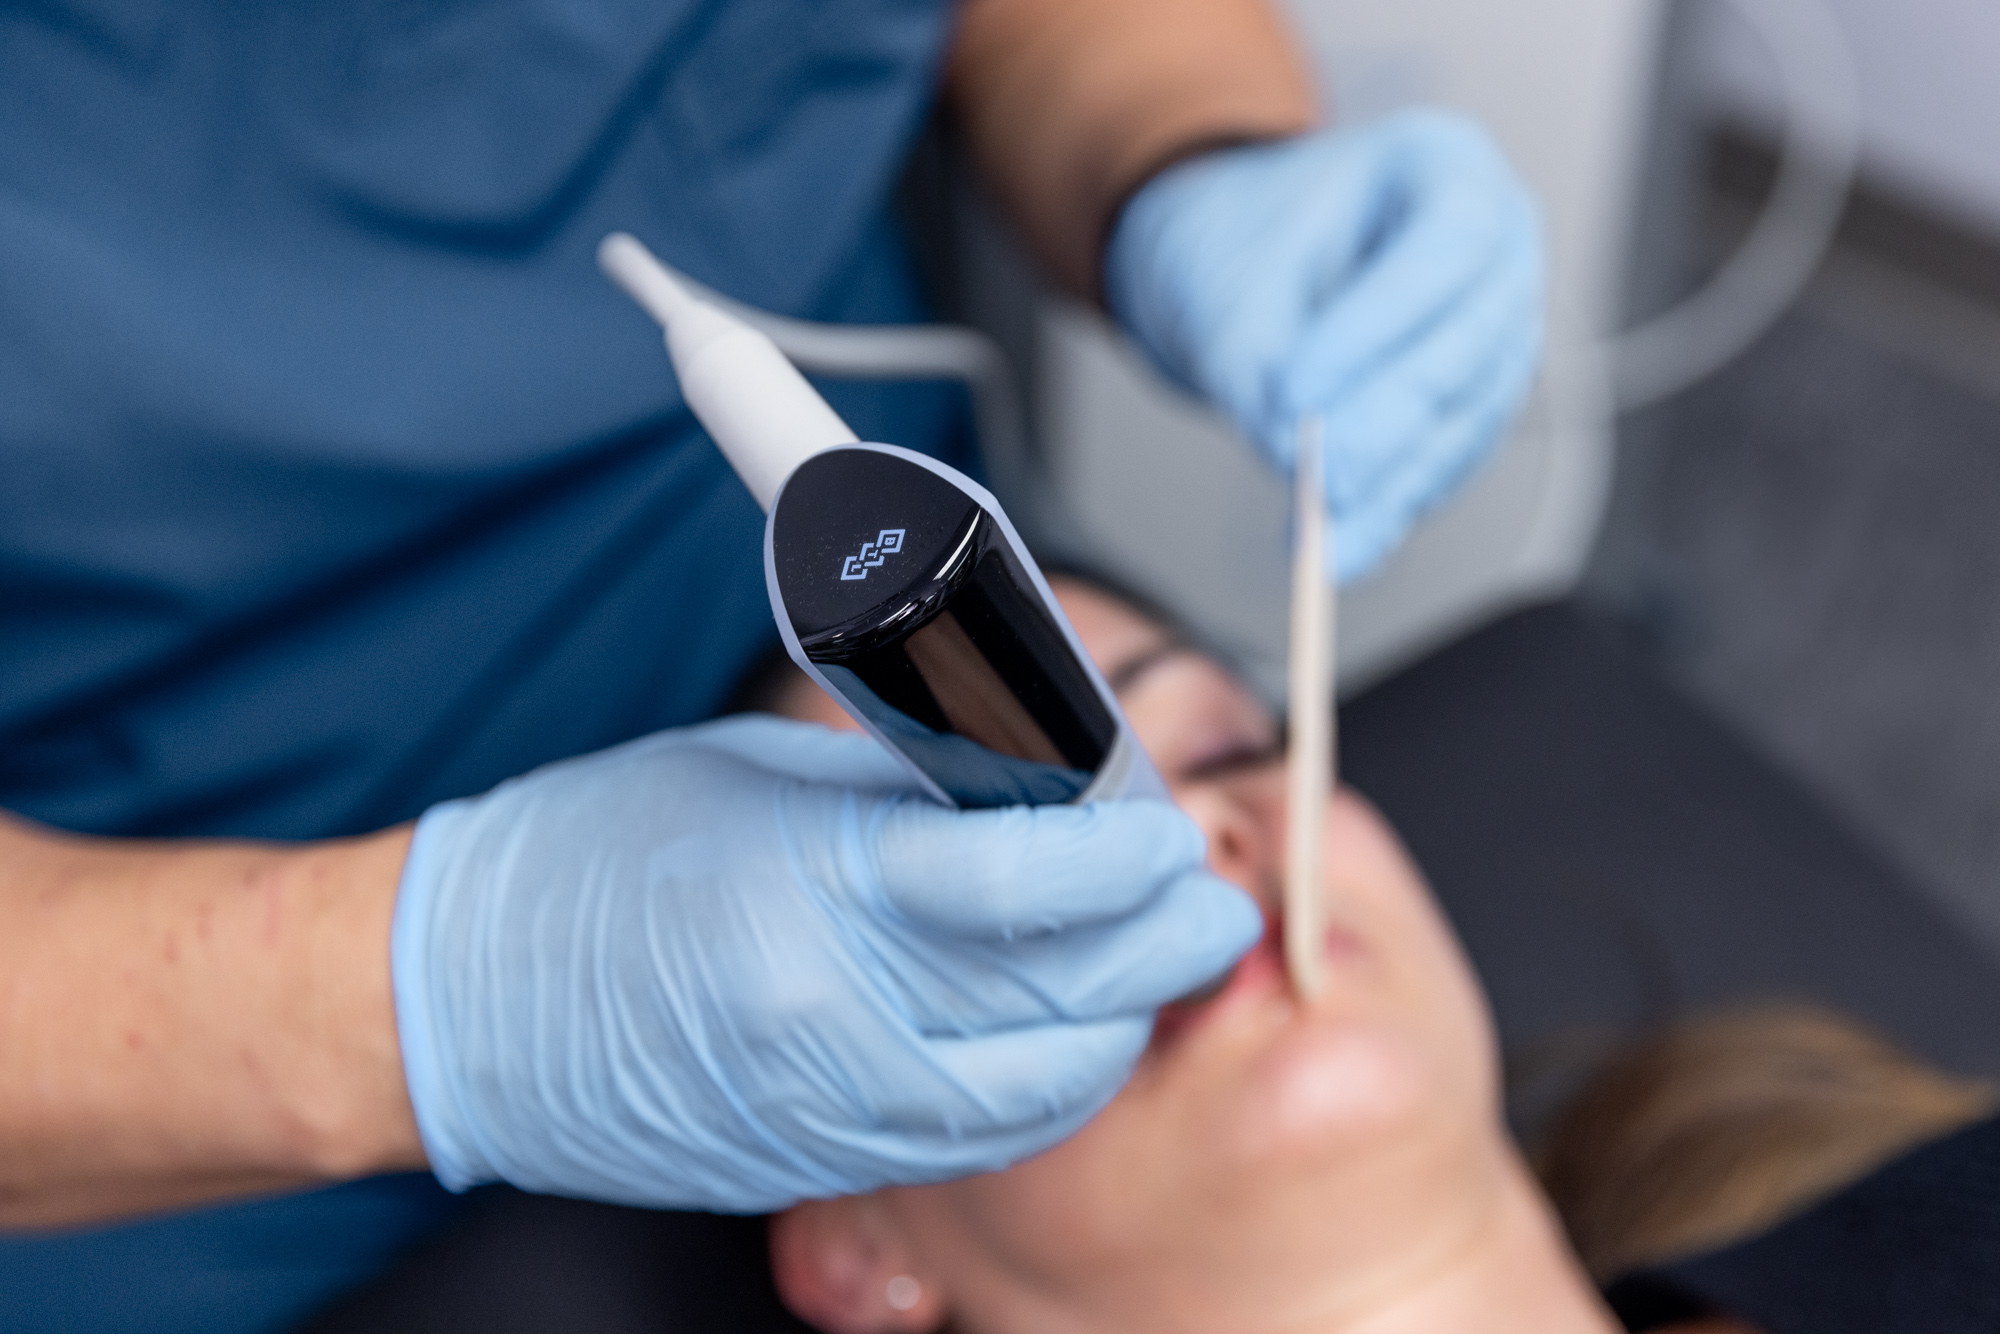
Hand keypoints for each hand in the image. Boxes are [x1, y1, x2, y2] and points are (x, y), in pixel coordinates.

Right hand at [390, 715, 1260, 1211]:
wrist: (459, 1003)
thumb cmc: (593, 859)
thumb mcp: (760, 777)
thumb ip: (911, 797)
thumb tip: (1041, 790)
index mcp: (806, 889)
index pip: (1018, 879)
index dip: (1120, 853)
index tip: (1164, 829)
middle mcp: (825, 1018)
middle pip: (1054, 995)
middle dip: (1160, 947)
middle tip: (1205, 907)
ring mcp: (821, 1110)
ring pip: (1037, 1090)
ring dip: (1116, 1026)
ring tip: (1151, 967)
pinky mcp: (815, 1163)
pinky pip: (977, 1141)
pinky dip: (1045, 1087)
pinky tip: (1064, 1036)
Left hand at [1105, 110, 1544, 580]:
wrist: (1243, 258)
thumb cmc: (1242, 240)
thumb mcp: (1228, 286)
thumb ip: (1257, 365)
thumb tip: (1295, 458)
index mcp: (1446, 166)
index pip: (1444, 245)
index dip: (1376, 327)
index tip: (1296, 392)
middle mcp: (1500, 240)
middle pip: (1467, 340)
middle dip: (1387, 422)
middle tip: (1317, 483)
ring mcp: (1502, 322)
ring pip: (1469, 413)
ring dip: (1396, 481)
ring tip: (1326, 536)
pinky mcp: (1479, 397)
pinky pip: (1453, 456)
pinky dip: (1398, 503)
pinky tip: (1348, 543)